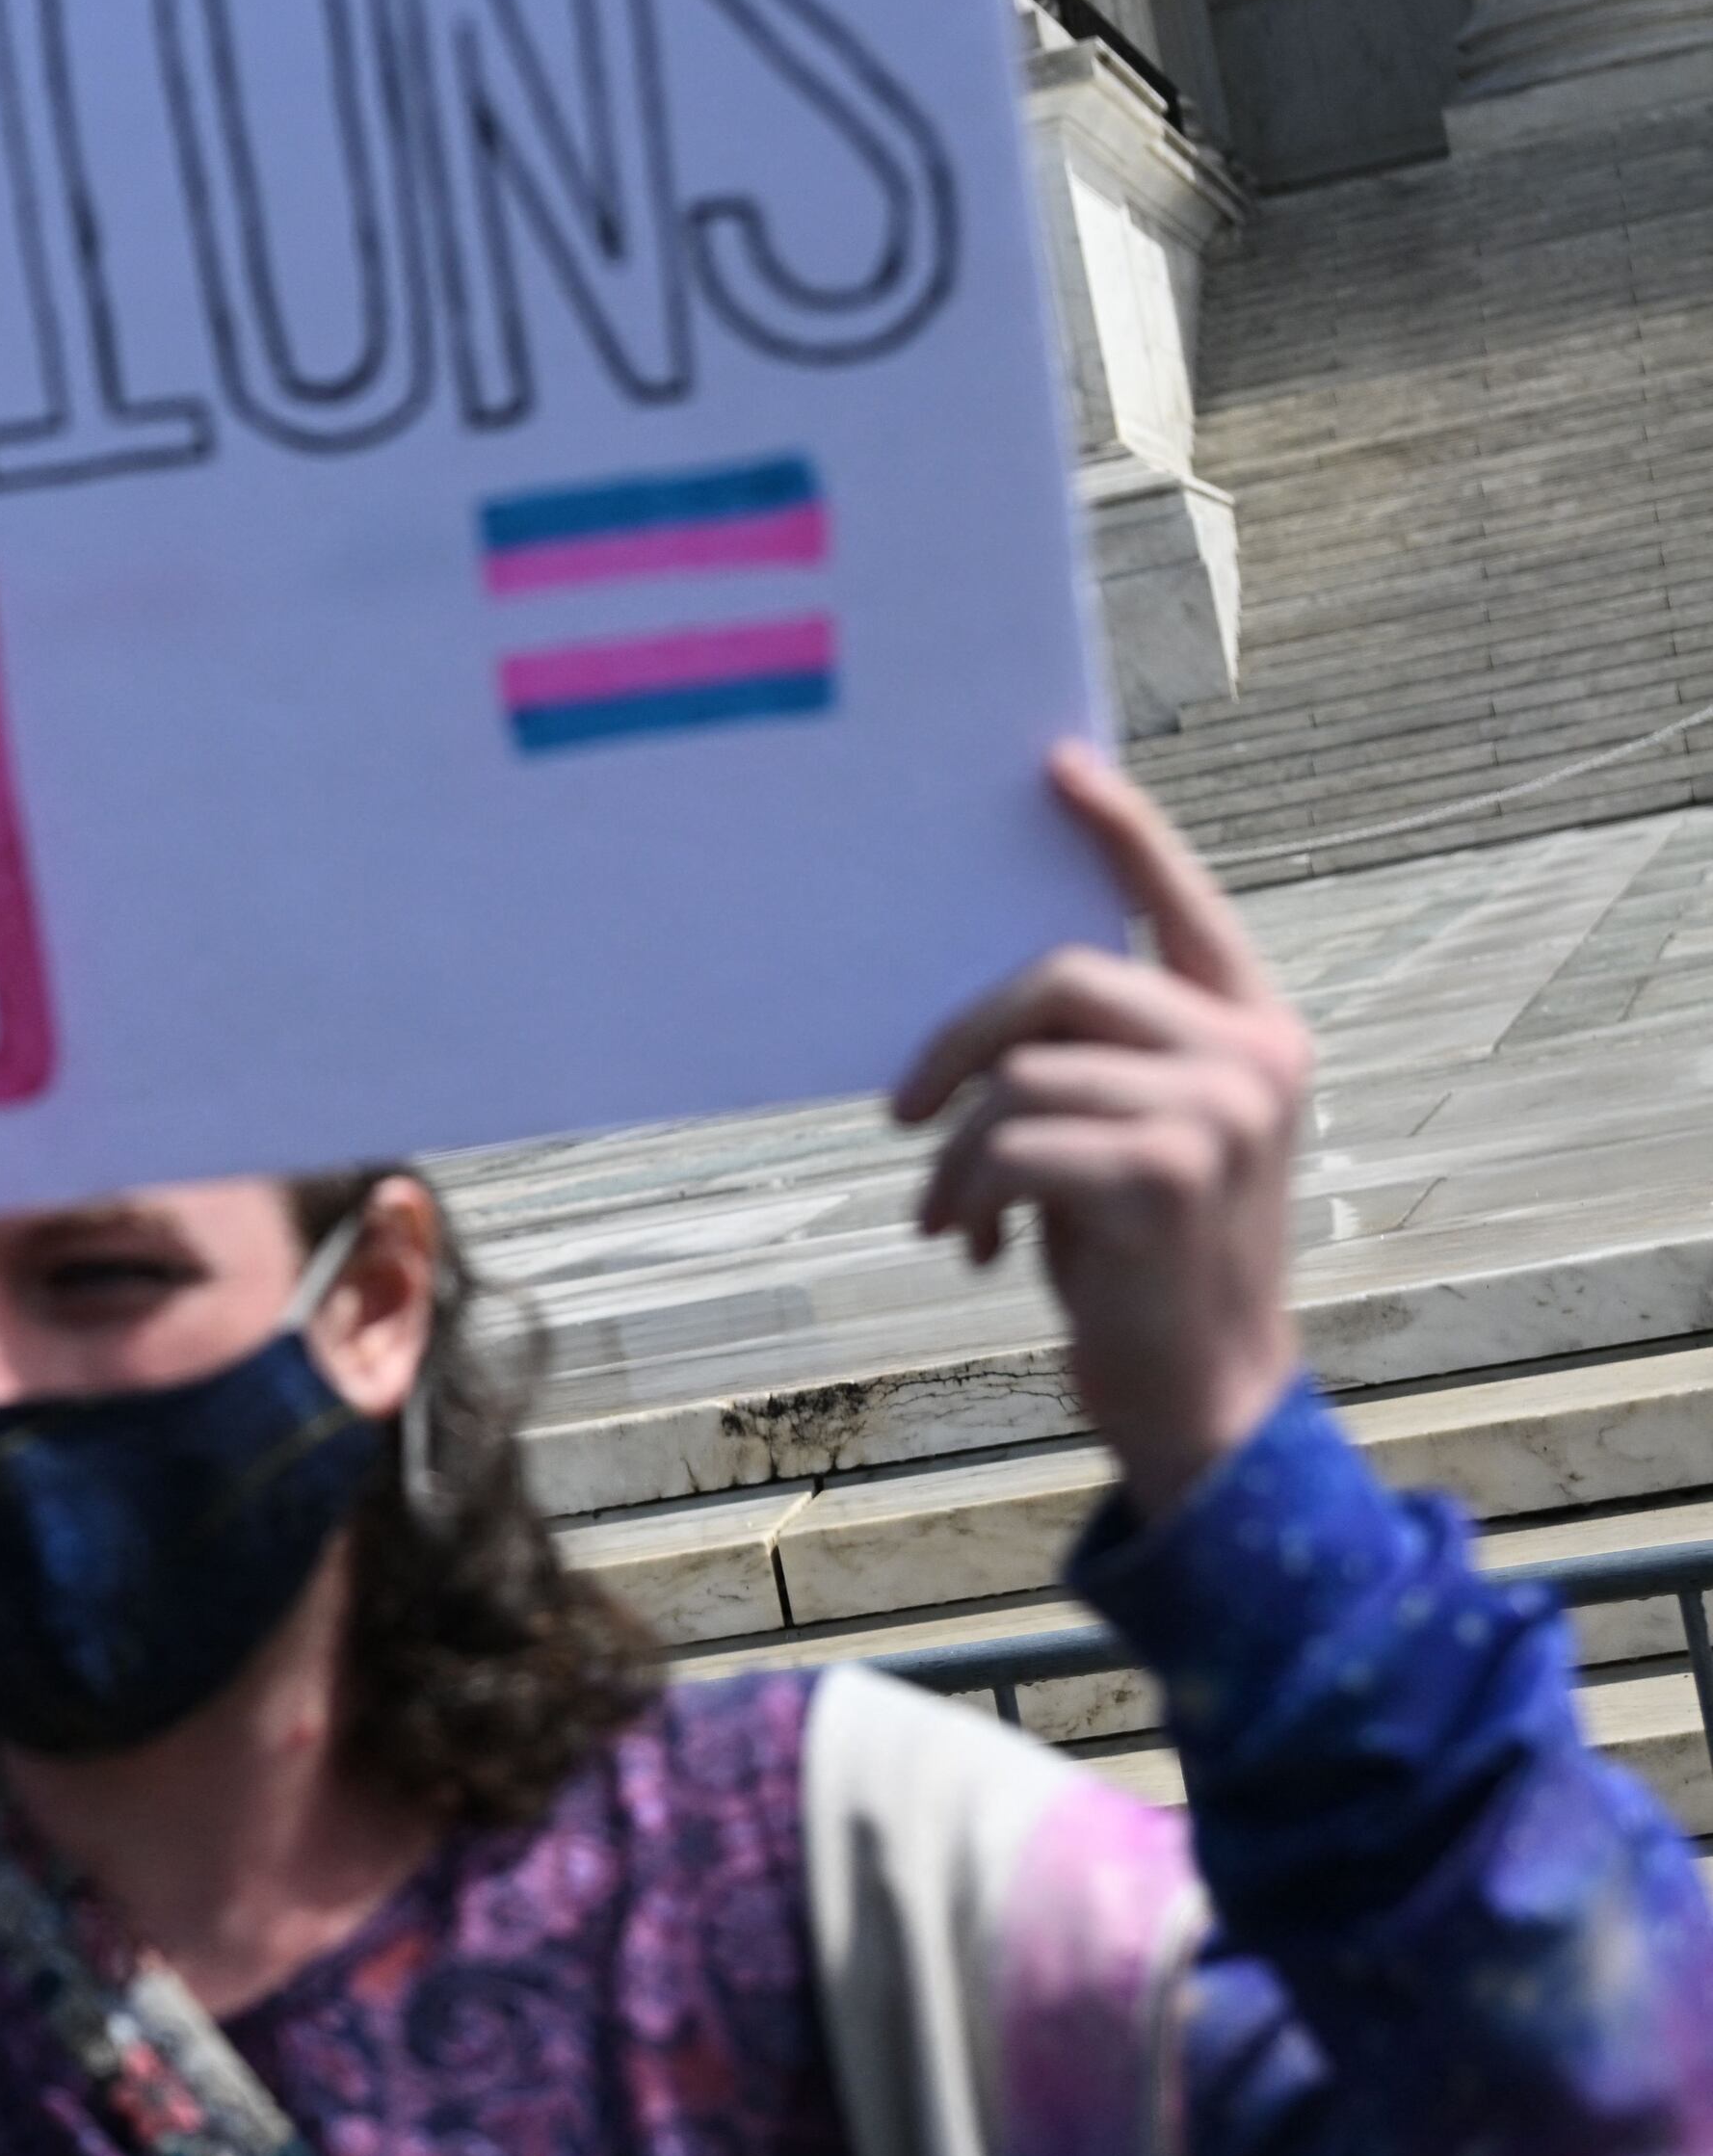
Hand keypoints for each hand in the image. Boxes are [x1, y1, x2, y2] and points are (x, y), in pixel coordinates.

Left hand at [892, 743, 1308, 1518]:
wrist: (1199, 1390)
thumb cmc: (1142, 1255)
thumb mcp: (1134, 1135)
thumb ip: (1099, 1057)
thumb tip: (986, 1001)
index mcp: (1251, 1029)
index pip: (1181, 901)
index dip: (1121, 829)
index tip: (1054, 765)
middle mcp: (1251, 1058)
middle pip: (1059, 976)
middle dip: (958, 1041)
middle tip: (905, 1111)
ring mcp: (1218, 1116)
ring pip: (1020, 1072)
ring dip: (959, 1152)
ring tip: (952, 1211)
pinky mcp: (1165, 1177)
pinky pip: (1011, 1144)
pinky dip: (966, 1196)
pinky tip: (973, 1248)